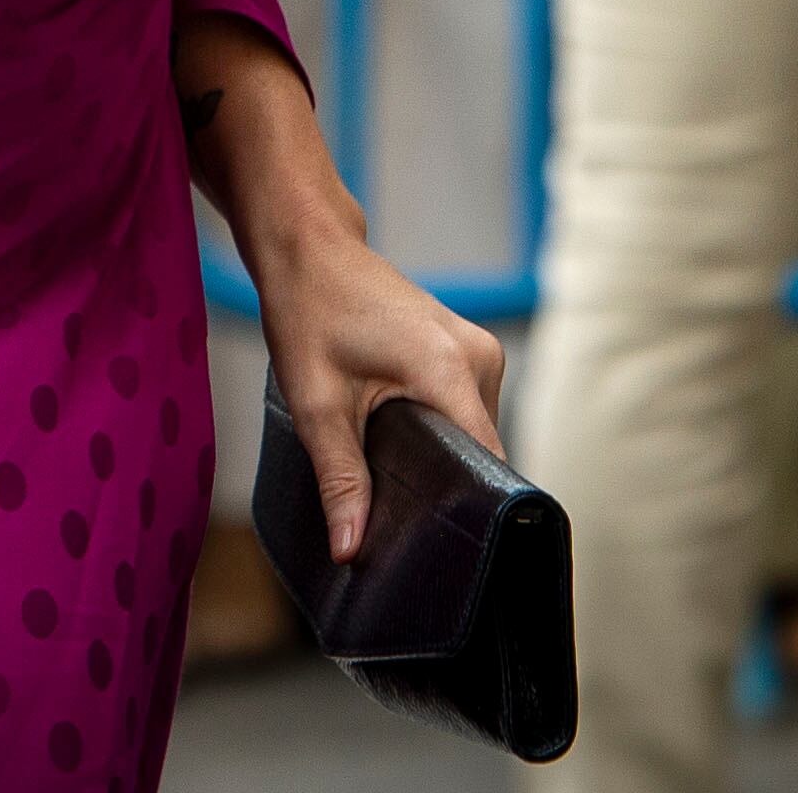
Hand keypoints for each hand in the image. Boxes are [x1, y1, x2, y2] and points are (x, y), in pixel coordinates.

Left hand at [257, 223, 512, 561]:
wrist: (310, 251)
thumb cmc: (310, 313)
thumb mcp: (317, 405)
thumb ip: (341, 478)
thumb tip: (350, 547)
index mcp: (450, 368)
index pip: (487, 462)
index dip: (465, 508)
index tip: (437, 543)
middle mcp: (479, 357)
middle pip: (481, 451)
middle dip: (444, 485)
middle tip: (396, 513)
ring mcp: (479, 351)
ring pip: (474, 432)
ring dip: (440, 456)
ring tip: (393, 472)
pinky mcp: (468, 351)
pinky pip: (466, 409)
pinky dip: (438, 430)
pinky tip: (400, 440)